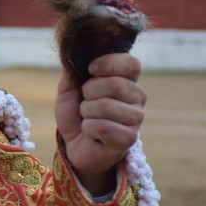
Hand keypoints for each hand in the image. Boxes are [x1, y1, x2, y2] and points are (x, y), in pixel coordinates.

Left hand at [54, 53, 145, 195]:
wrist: (75, 146)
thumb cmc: (76, 116)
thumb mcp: (68, 91)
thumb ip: (73, 74)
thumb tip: (74, 58)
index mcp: (127, 80)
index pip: (131, 63)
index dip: (109, 63)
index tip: (91, 69)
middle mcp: (137, 97)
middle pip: (116, 84)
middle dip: (90, 92)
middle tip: (84, 102)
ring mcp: (136, 118)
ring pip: (107, 106)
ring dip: (87, 112)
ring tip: (87, 118)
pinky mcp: (129, 138)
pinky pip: (104, 127)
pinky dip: (88, 128)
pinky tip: (91, 132)